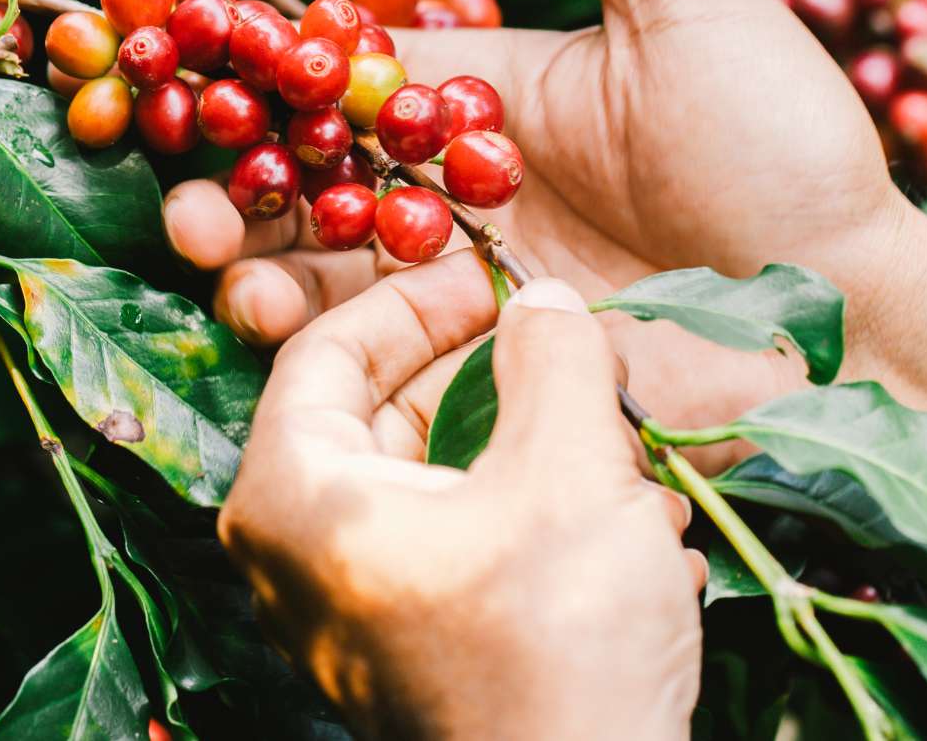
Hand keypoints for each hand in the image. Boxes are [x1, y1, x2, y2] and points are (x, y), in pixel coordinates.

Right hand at [170, 0, 926, 424]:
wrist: (853, 300)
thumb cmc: (780, 134)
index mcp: (490, 97)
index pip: (352, 72)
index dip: (269, 62)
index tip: (188, 47)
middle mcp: (458, 192)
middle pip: (315, 179)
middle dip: (232, 178)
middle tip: (174, 189)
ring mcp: (468, 285)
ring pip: (327, 270)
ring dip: (252, 260)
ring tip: (199, 249)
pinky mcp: (487, 368)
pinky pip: (382, 358)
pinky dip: (317, 342)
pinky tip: (265, 319)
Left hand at [220, 254, 703, 739]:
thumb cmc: (555, 647)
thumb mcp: (569, 471)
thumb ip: (554, 360)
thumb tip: (544, 301)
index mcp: (293, 495)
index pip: (324, 349)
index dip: (413, 296)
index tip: (491, 272)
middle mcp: (297, 555)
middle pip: (381, 412)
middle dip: (490, 378)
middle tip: (566, 345)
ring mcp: (350, 613)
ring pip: (437, 481)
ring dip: (534, 453)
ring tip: (624, 448)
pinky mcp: (409, 655)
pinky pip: (460, 550)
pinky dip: (535, 522)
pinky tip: (633, 527)